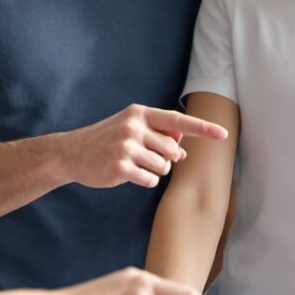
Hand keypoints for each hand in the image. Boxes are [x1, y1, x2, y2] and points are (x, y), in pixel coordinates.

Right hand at [56, 105, 228, 189]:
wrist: (71, 153)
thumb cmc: (106, 141)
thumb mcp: (131, 130)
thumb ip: (157, 136)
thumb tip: (183, 151)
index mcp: (140, 114)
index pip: (177, 121)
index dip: (202, 128)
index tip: (223, 134)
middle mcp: (134, 127)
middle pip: (172, 150)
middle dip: (165, 159)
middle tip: (144, 158)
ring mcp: (126, 146)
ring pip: (163, 167)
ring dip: (154, 171)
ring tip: (134, 165)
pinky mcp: (120, 167)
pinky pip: (150, 179)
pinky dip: (144, 180)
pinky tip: (127, 174)